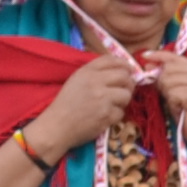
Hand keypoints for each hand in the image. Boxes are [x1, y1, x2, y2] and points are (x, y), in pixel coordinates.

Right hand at [24, 49, 142, 161]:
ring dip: (123, 101)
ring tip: (114, 104)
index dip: (124, 64)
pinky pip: (121, 112)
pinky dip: (116, 116)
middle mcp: (96, 82)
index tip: (129, 70)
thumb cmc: (65, 104)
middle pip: (124, 76)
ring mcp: (102, 99)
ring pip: (126, 95)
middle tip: (126, 89)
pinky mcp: (106, 115)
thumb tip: (120, 70)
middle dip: (129, 83)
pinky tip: (106, 117)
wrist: (57, 126)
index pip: (112, 60)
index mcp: (87, 72)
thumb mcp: (76, 80)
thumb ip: (94, 73)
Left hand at [151, 48, 186, 121]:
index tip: (145, 56)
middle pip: (168, 69)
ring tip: (177, 104)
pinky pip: (173, 94)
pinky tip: (180, 108)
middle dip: (162, 81)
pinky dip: (172, 103)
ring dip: (168, 94)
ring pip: (168, 81)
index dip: (159, 55)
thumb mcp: (178, 92)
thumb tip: (148, 65)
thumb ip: (167, 78)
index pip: (175, 57)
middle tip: (168, 96)